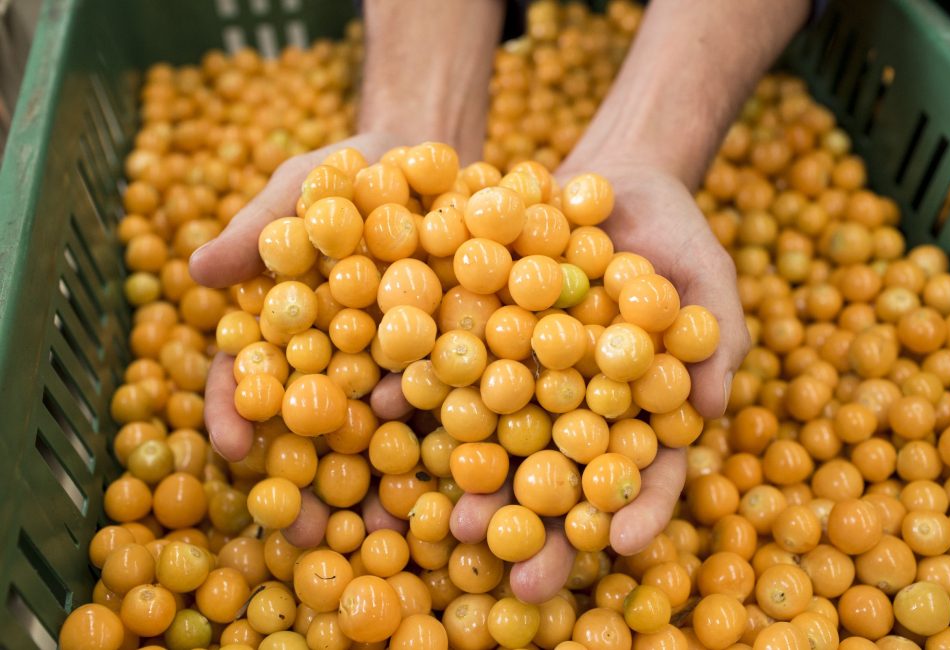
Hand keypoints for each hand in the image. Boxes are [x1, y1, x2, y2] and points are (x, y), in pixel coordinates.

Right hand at [191, 133, 411, 546]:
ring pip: (376, 440)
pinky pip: (447, 419)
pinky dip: (445, 459)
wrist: (445, 163)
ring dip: (373, 494)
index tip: (233, 450)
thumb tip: (197, 268)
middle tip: (303, 536)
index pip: (246, 375)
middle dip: (302, 485)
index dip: (233, 412)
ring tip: (380, 538)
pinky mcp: (455, 371)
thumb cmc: (359, 168)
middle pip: (308, 430)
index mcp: (287, 324)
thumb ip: (261, 226)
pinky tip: (452, 500)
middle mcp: (335, 360)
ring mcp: (394, 371)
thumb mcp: (309, 184)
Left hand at [444, 158, 748, 603]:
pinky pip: (443, 368)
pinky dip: (415, 388)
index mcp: (632, 410)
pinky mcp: (474, 337)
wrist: (607, 177)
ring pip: (494, 439)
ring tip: (450, 520)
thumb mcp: (706, 275)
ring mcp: (520, 377)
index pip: (642, 472)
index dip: (635, 509)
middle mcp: (571, 408)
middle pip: (559, 478)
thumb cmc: (672, 234)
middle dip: (538, 527)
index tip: (619, 544)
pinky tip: (387, 408)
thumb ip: (716, 337)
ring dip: (471, 481)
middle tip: (517, 572)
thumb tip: (715, 407)